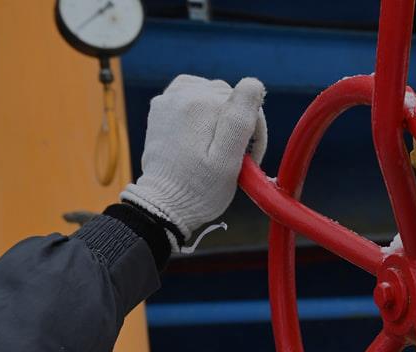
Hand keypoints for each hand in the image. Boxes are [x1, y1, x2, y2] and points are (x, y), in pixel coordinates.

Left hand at [122, 75, 266, 246]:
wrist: (163, 204)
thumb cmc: (200, 189)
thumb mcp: (228, 160)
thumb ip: (240, 119)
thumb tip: (253, 83)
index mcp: (203, 105)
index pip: (246, 102)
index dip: (255, 130)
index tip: (251, 157)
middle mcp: (183, 95)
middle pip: (228, 96)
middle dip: (238, 122)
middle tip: (237, 155)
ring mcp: (168, 100)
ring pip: (210, 92)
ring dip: (220, 113)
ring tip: (219, 141)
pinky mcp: (160, 108)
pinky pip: (188, 93)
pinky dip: (200, 106)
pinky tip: (203, 127)